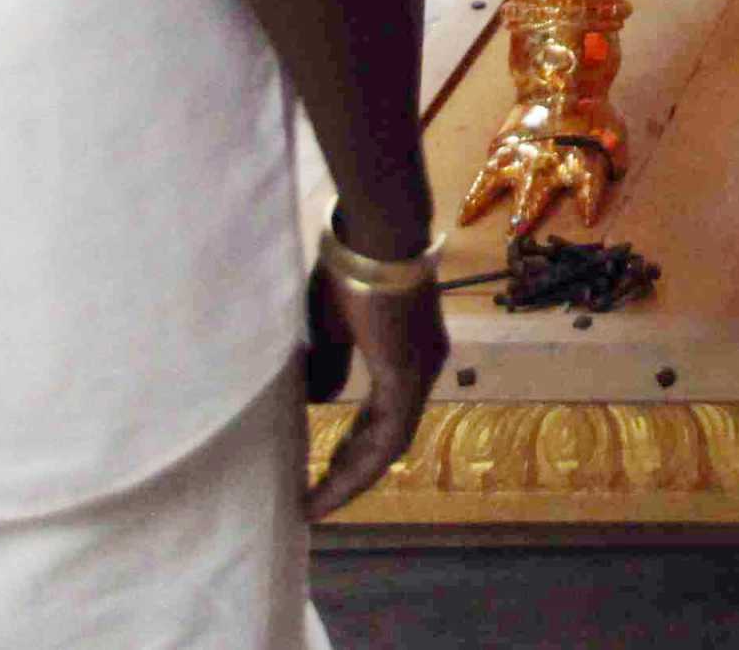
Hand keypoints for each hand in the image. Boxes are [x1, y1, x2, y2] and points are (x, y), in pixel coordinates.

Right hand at [305, 259, 449, 518]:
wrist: (374, 233)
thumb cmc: (349, 267)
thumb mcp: (330, 324)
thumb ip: (329, 364)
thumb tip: (321, 400)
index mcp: (405, 351)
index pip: (381, 415)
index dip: (352, 446)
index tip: (322, 471)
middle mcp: (422, 366)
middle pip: (387, 436)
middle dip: (350, 470)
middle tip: (316, 498)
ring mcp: (421, 372)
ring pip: (389, 444)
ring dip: (352, 478)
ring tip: (316, 505)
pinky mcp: (409, 375)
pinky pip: (387, 437)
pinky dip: (359, 468)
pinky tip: (330, 488)